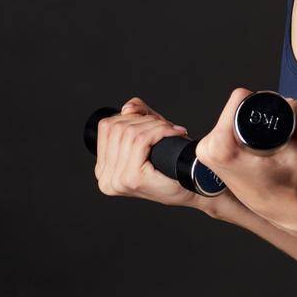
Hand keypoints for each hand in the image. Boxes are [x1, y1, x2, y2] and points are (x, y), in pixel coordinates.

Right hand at [93, 97, 205, 211]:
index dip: (129, 116)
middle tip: (165, 125)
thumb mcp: (150, 135)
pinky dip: (159, 130)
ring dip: (154, 124)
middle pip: (117, 128)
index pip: (106, 128)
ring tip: (169, 130)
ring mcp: (117, 180)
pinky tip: (173, 133)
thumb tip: (127, 108)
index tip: (150, 120)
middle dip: (144, 120)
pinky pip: (141, 140)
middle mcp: (105, 177)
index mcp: (103, 169)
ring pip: (130, 133)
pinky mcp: (132, 178)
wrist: (193, 187)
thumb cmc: (172, 165)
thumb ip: (137, 116)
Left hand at [193, 88, 296, 234]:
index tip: (272, 121)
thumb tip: (287, 100)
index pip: (238, 98)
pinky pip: (227, 130)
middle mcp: (208, 151)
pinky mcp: (210, 157)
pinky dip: (242, 134)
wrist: (289, 210)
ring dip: (247, 125)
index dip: (261, 102)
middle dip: (254, 115)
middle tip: (270, 141)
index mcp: (222, 148)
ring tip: (263, 149)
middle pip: (233, 108)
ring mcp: (206, 155)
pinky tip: (254, 151)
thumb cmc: (293, 186)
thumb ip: (295, 113)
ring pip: (230, 118)